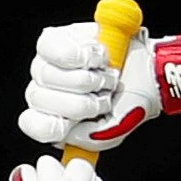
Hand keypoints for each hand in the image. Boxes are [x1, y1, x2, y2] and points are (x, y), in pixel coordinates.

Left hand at [18, 24, 180, 150]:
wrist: (149, 72)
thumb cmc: (130, 102)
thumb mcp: (111, 133)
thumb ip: (86, 140)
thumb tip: (65, 132)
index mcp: (55, 119)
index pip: (32, 123)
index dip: (53, 124)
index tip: (73, 123)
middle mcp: (47, 92)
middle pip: (38, 99)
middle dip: (79, 102)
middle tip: (104, 98)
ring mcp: (47, 65)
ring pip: (45, 74)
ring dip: (85, 79)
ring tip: (105, 78)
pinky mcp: (55, 39)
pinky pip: (51, 49)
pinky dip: (80, 56)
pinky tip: (97, 59)